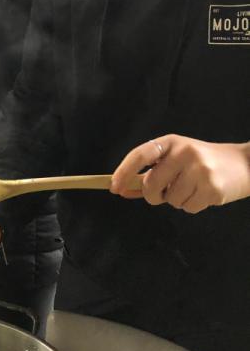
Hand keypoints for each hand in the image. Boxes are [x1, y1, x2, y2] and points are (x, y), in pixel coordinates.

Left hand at [111, 135, 249, 213]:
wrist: (245, 164)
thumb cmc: (203, 161)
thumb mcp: (177, 159)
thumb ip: (151, 172)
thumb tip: (124, 190)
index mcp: (171, 142)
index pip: (140, 155)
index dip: (124, 171)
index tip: (114, 187)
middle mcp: (184, 153)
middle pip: (151, 184)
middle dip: (152, 195)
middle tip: (162, 193)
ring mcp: (199, 171)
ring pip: (170, 200)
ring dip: (176, 200)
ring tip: (192, 187)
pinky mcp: (212, 189)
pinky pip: (188, 208)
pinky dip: (192, 206)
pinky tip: (203, 194)